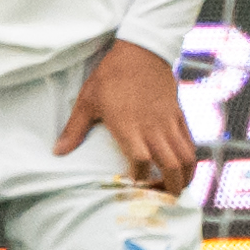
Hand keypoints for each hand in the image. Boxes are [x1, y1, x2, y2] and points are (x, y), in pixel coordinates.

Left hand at [58, 40, 192, 191]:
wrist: (141, 50)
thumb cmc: (111, 75)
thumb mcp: (88, 100)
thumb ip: (75, 129)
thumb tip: (58, 152)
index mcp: (130, 127)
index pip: (141, 162)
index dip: (140, 180)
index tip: (132, 188)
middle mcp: (153, 128)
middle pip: (171, 166)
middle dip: (170, 188)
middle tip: (161, 199)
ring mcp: (169, 122)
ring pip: (186, 157)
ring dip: (185, 177)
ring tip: (176, 188)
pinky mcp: (179, 115)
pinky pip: (191, 142)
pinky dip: (190, 160)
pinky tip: (183, 167)